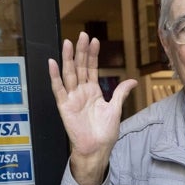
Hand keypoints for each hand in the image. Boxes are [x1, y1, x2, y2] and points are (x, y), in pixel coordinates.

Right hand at [47, 32, 136, 184]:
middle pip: (79, 67)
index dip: (92, 54)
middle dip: (81, 51)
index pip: (91, 68)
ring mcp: (72, 98)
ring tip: (68, 43)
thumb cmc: (105, 132)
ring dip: (68, 58)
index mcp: (93, 91)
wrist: (97, 148)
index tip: (94, 40)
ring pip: (69, 74)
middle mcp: (81, 92)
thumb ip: (120, 93)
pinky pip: (58, 89)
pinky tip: (53, 63)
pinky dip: (54, 76)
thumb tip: (132, 80)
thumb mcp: (116, 109)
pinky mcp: (64, 106)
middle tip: (82, 35)